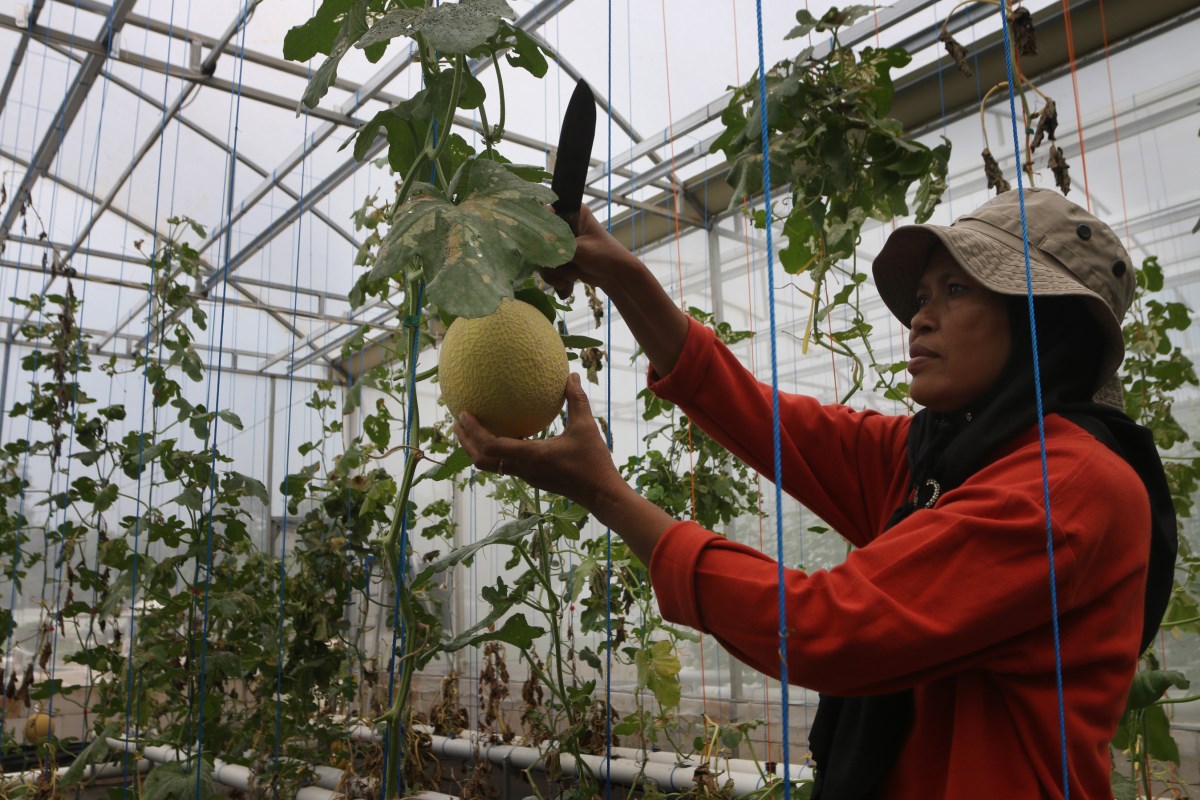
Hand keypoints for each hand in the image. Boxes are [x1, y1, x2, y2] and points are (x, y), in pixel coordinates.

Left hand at [453, 373, 625, 510]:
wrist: (601, 495)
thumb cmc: (593, 462)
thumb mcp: (586, 427)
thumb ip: (576, 400)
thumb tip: (571, 375)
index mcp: (530, 455)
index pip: (491, 446)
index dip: (473, 431)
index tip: (463, 414)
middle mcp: (523, 468)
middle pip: (482, 459)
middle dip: (466, 442)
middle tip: (457, 422)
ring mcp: (526, 476)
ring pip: (491, 465)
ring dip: (477, 449)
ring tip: (471, 430)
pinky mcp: (533, 479)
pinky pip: (505, 465)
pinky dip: (495, 452)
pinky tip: (503, 436)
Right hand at [540, 204, 644, 297]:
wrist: (615, 275)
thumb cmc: (604, 255)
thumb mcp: (580, 248)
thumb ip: (557, 246)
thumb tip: (535, 246)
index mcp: (571, 212)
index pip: (544, 215)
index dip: (538, 231)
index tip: (540, 247)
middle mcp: (563, 224)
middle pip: (539, 239)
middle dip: (549, 259)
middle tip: (562, 269)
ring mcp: (560, 241)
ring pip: (541, 256)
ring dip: (553, 271)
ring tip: (570, 278)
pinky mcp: (559, 256)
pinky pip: (547, 266)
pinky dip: (554, 277)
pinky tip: (566, 284)